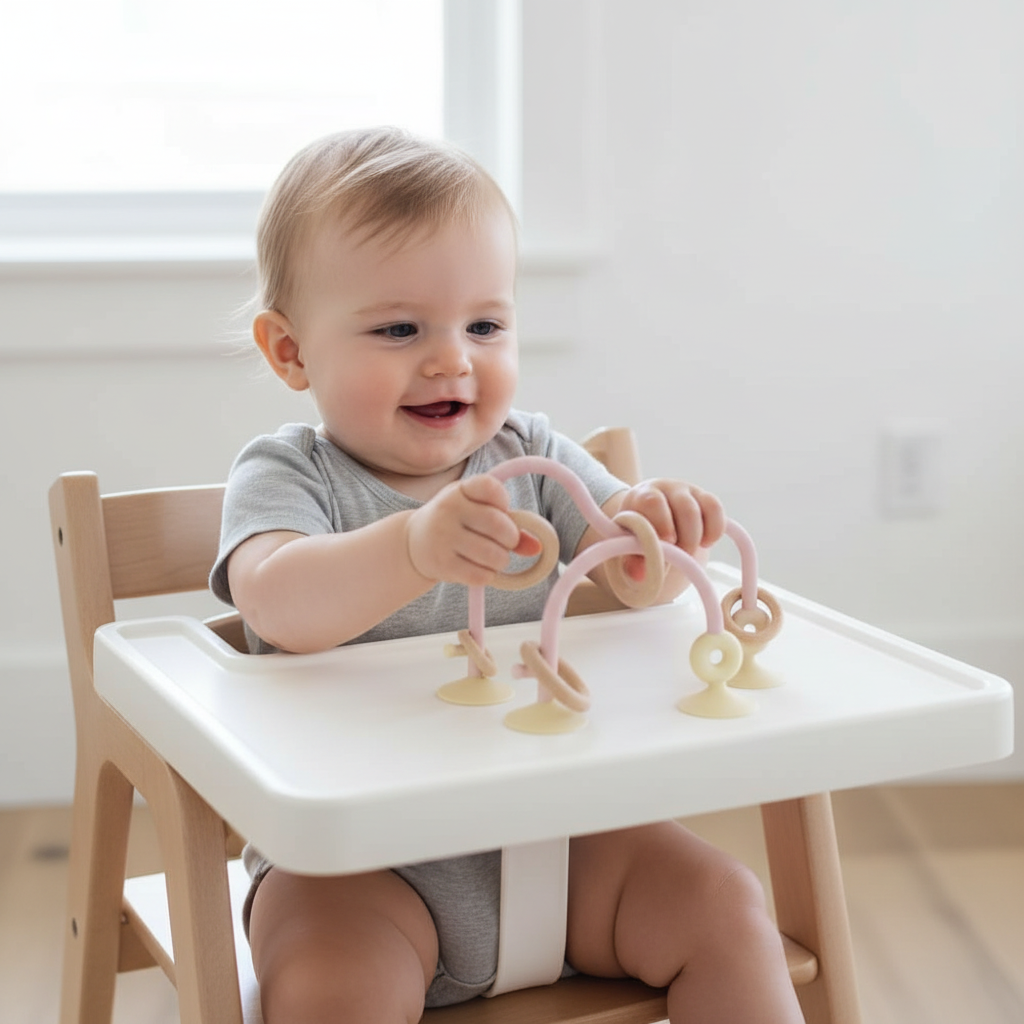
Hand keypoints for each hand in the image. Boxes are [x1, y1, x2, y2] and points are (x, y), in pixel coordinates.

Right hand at [406, 474, 541, 585]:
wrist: (412, 543)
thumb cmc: (455, 523)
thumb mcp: (476, 511)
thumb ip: (508, 522)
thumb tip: (537, 547)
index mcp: (460, 490)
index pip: (492, 488)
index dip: (504, 502)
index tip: (500, 510)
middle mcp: (448, 510)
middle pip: (500, 526)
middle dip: (511, 539)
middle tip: (505, 543)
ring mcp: (443, 537)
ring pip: (494, 555)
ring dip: (501, 560)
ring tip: (492, 557)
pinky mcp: (441, 564)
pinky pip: (481, 575)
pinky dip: (487, 575)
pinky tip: (478, 568)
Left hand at [617, 479, 724, 579]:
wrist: (646, 517)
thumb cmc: (634, 533)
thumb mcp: (627, 545)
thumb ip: (631, 560)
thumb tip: (639, 576)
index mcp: (641, 496)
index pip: (653, 502)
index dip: (662, 524)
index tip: (666, 544)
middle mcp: (665, 488)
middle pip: (686, 508)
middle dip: (686, 539)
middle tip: (678, 558)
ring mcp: (686, 491)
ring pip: (705, 507)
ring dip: (700, 536)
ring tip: (688, 553)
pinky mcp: (703, 498)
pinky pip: (716, 508)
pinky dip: (715, 529)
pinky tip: (705, 543)